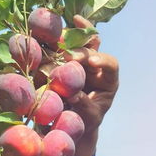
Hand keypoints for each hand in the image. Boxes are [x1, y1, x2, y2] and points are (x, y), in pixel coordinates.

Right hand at [47, 15, 118, 155]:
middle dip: (79, 50)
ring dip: (63, 41)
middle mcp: (93, 67)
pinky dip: (50, 40)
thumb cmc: (85, 123)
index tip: (93, 61)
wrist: (70, 125)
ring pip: (73, 43)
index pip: (110, 65)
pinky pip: (56, 47)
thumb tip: (72, 94)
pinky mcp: (59, 61)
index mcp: (107, 80)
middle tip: (69, 55)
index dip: (103, 60)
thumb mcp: (89, 118)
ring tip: (54, 41)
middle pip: (89, 50)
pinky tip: (44, 31)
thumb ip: (85, 105)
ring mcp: (76, 62)